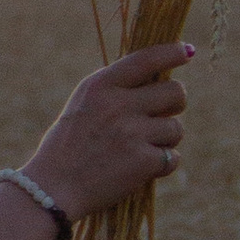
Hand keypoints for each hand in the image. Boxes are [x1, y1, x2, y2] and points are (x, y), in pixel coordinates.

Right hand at [24, 42, 193, 222]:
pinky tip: (139, 168)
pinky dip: (161, 165)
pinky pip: (172, 158)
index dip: (172, 52)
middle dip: (175, 104)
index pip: (147, 58)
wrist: (53, 188)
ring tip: (140, 148)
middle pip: (175, 92)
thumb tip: (160, 77)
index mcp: (101, 86)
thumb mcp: (83, 104)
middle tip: (162, 114)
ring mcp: (132, 133)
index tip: (186, 52)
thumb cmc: (68, 145)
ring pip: (176, 128)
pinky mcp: (143, 162)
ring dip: (165, 140)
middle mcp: (118, 104)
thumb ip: (116, 88)